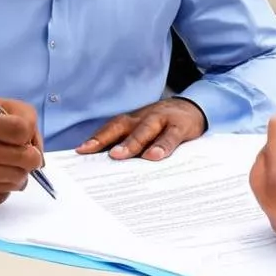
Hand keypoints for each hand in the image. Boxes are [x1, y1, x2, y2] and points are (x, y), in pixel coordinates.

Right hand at [0, 90, 42, 218]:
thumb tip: (34, 138)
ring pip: (14, 180)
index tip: (24, 132)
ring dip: (18, 172)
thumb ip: (2, 108)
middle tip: (26, 151)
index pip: (16, 129)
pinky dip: (2, 186)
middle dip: (31, 154)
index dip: (28, 130)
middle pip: (21, 158)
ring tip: (6, 162)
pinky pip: (0, 196)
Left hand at [76, 98, 207, 161]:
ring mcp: (162, 120)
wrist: (194, 108)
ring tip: (121, 155)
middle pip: (123, 127)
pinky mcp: (180, 126)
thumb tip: (110, 167)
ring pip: (145, 129)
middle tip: (92, 151)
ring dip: (133, 142)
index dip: (96, 138)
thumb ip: (131, 144)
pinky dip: (162, 145)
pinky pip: (170, 136)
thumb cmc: (164, 125)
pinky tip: (155, 156)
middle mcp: (144, 117)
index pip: (111, 128)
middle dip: (108, 139)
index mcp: (133, 120)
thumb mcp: (146, 130)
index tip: (80, 151)